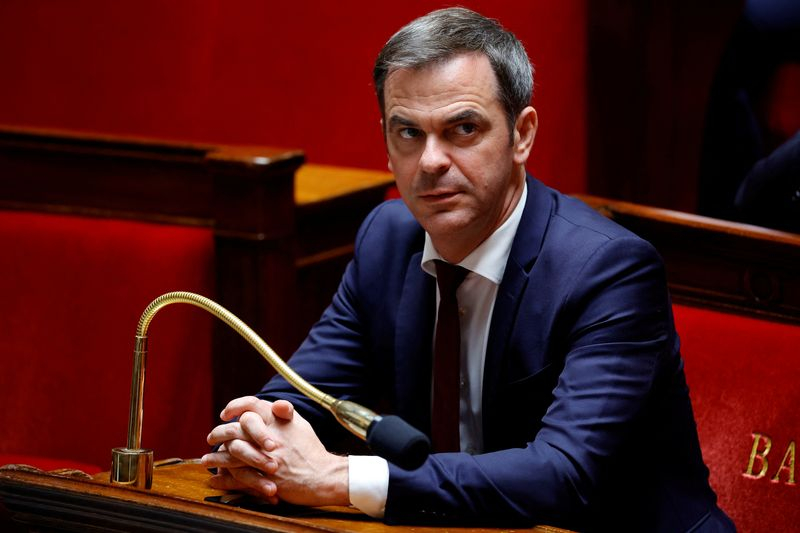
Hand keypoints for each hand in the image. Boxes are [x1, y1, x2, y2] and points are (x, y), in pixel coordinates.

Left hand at [201, 396, 348, 506]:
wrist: (321, 476)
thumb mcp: (301, 424)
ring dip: (216, 456)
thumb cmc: (311, 450)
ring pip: (232, 453)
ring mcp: (265, 457)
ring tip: (207, 459)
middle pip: (235, 429)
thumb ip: (285, 413)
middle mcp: (269, 436)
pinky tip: (216, 477)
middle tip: (211, 437)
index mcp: (278, 421)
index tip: (226, 413)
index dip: (236, 406)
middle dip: (219, 433)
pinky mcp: (263, 477)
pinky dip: (223, 477)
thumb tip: (275, 403)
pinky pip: (236, 476)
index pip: (252, 405)